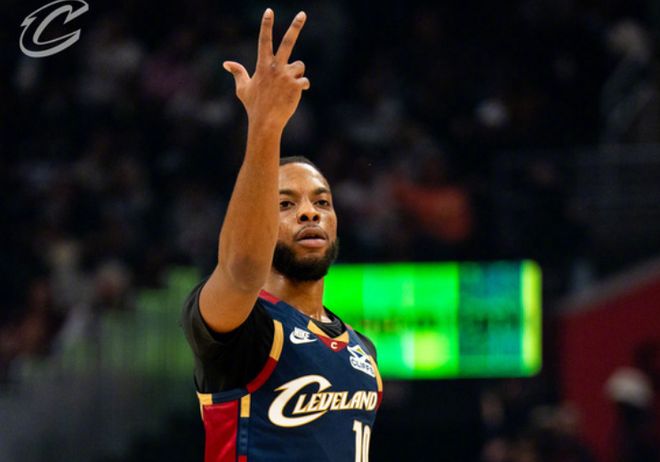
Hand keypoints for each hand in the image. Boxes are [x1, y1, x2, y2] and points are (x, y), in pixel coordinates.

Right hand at [223, 9, 309, 128]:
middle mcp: (275, 67)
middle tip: (302, 13)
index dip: (266, 25)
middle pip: (288, 42)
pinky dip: (302, 87)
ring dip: (296, 74)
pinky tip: (293, 95)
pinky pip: (305, 81)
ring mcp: (287, 76)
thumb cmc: (254, 106)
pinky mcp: (296, 85)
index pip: (264, 40)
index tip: (269, 11)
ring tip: (287, 87)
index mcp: (262, 65)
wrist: (266, 122)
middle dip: (295, 26)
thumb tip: (226, 63)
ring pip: (299, 66)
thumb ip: (238, 73)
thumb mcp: (242, 89)